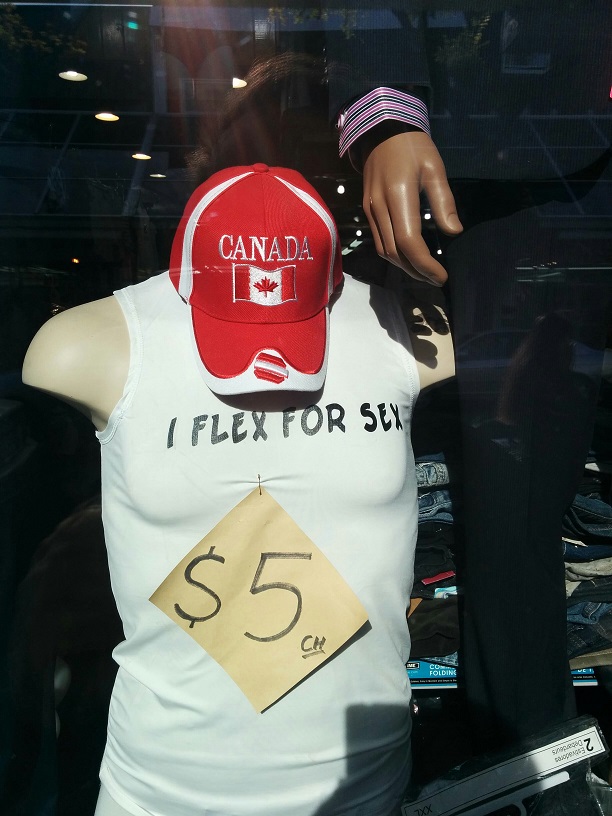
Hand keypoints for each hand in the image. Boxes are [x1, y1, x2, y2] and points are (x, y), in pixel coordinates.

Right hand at [362, 131, 462, 285]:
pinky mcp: (367, 210)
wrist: (381, 130)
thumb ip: (444, 201)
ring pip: (384, 251)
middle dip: (416, 271)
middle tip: (437, 279)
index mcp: (398, 195)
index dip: (425, 264)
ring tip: (425, 273)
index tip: (442, 275)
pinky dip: (394, 256)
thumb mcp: (435, 168)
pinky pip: (379, 241)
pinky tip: (409, 258)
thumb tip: (454, 232)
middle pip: (395, 253)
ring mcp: (370, 210)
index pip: (409, 242)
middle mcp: (379, 207)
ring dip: (404, 267)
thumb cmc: (413, 146)